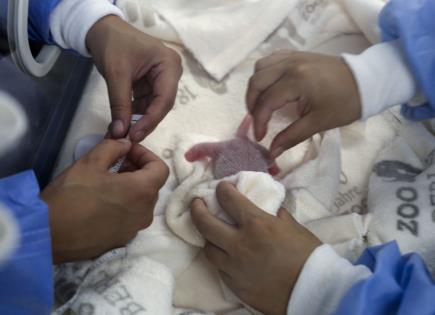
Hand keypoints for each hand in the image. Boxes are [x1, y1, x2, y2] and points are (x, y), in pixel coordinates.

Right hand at [40, 139, 168, 262]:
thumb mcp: (91, 162)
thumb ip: (114, 148)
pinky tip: (101, 202)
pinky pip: (131, 217)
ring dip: (131, 187)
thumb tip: (126, 145)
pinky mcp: (123, 240)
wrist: (48, 235)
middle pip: (152, 185)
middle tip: (114, 163)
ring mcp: (135, 229)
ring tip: (106, 182)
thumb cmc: (71, 195)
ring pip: (142, 202)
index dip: (146, 155)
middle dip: (137, 170)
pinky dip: (124, 205)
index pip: (160, 168)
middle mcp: (145, 212)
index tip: (127, 152)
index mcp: (142, 191)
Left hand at [86, 15, 181, 141]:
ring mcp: (161, 80)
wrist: (102, 29)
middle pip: (161, 106)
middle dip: (144, 123)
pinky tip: (122, 125)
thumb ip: (119, 104)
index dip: (151, 120)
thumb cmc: (112, 43)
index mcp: (169, 65)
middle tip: (128, 140)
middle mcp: (170, 74)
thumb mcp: (116, 74)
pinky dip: (133, 115)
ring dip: (137, 121)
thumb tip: (119, 133)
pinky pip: (145, 104)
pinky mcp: (150, 85)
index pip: (164, 99)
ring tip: (121, 135)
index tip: (135, 135)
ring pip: (152, 108)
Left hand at [191, 182, 320, 314]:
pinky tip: (227, 257)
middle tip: (196, 203)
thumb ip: (275, 215)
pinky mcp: (234, 285)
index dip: (222, 189)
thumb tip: (267, 209)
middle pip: (204, 223)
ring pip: (208, 249)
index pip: (228, 199)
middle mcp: (239, 244)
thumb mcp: (293, 226)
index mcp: (256, 224)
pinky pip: (220, 269)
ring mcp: (234, 267)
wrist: (314, 292)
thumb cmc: (308, 255)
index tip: (222, 187)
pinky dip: (222, 260)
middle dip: (197, 209)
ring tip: (212, 234)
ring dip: (208, 238)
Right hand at [246, 50, 360, 157]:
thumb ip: (291, 136)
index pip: (266, 102)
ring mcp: (293, 56)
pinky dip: (265, 73)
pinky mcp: (297, 54)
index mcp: (297, 81)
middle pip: (257, 82)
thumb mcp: (319, 122)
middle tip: (258, 121)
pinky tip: (271, 87)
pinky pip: (271, 60)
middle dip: (252, 104)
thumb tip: (271, 153)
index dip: (259, 122)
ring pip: (260, 68)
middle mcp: (290, 64)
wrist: (367, 81)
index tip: (260, 138)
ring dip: (256, 87)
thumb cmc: (345, 103)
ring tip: (262, 104)